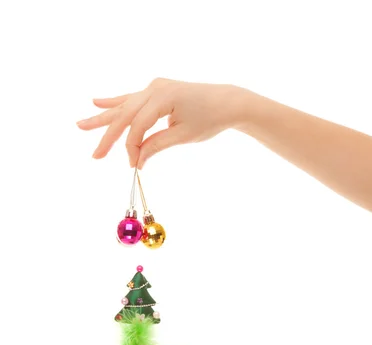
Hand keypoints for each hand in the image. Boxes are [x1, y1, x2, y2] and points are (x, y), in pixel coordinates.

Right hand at [77, 78, 246, 168]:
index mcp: (162, 97)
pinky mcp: (156, 90)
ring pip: (124, 106)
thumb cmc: (209, 119)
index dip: (132, 147)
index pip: (138, 126)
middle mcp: (154, 88)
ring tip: (81, 125)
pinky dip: (115, 102)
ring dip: (103, 117)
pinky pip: (131, 98)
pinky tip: (96, 102)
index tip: (134, 165)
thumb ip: (157, 145)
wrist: (226, 101)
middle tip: (95, 156)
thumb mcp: (183, 136)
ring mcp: (154, 87)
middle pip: (125, 116)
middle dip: (108, 137)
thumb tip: (137, 160)